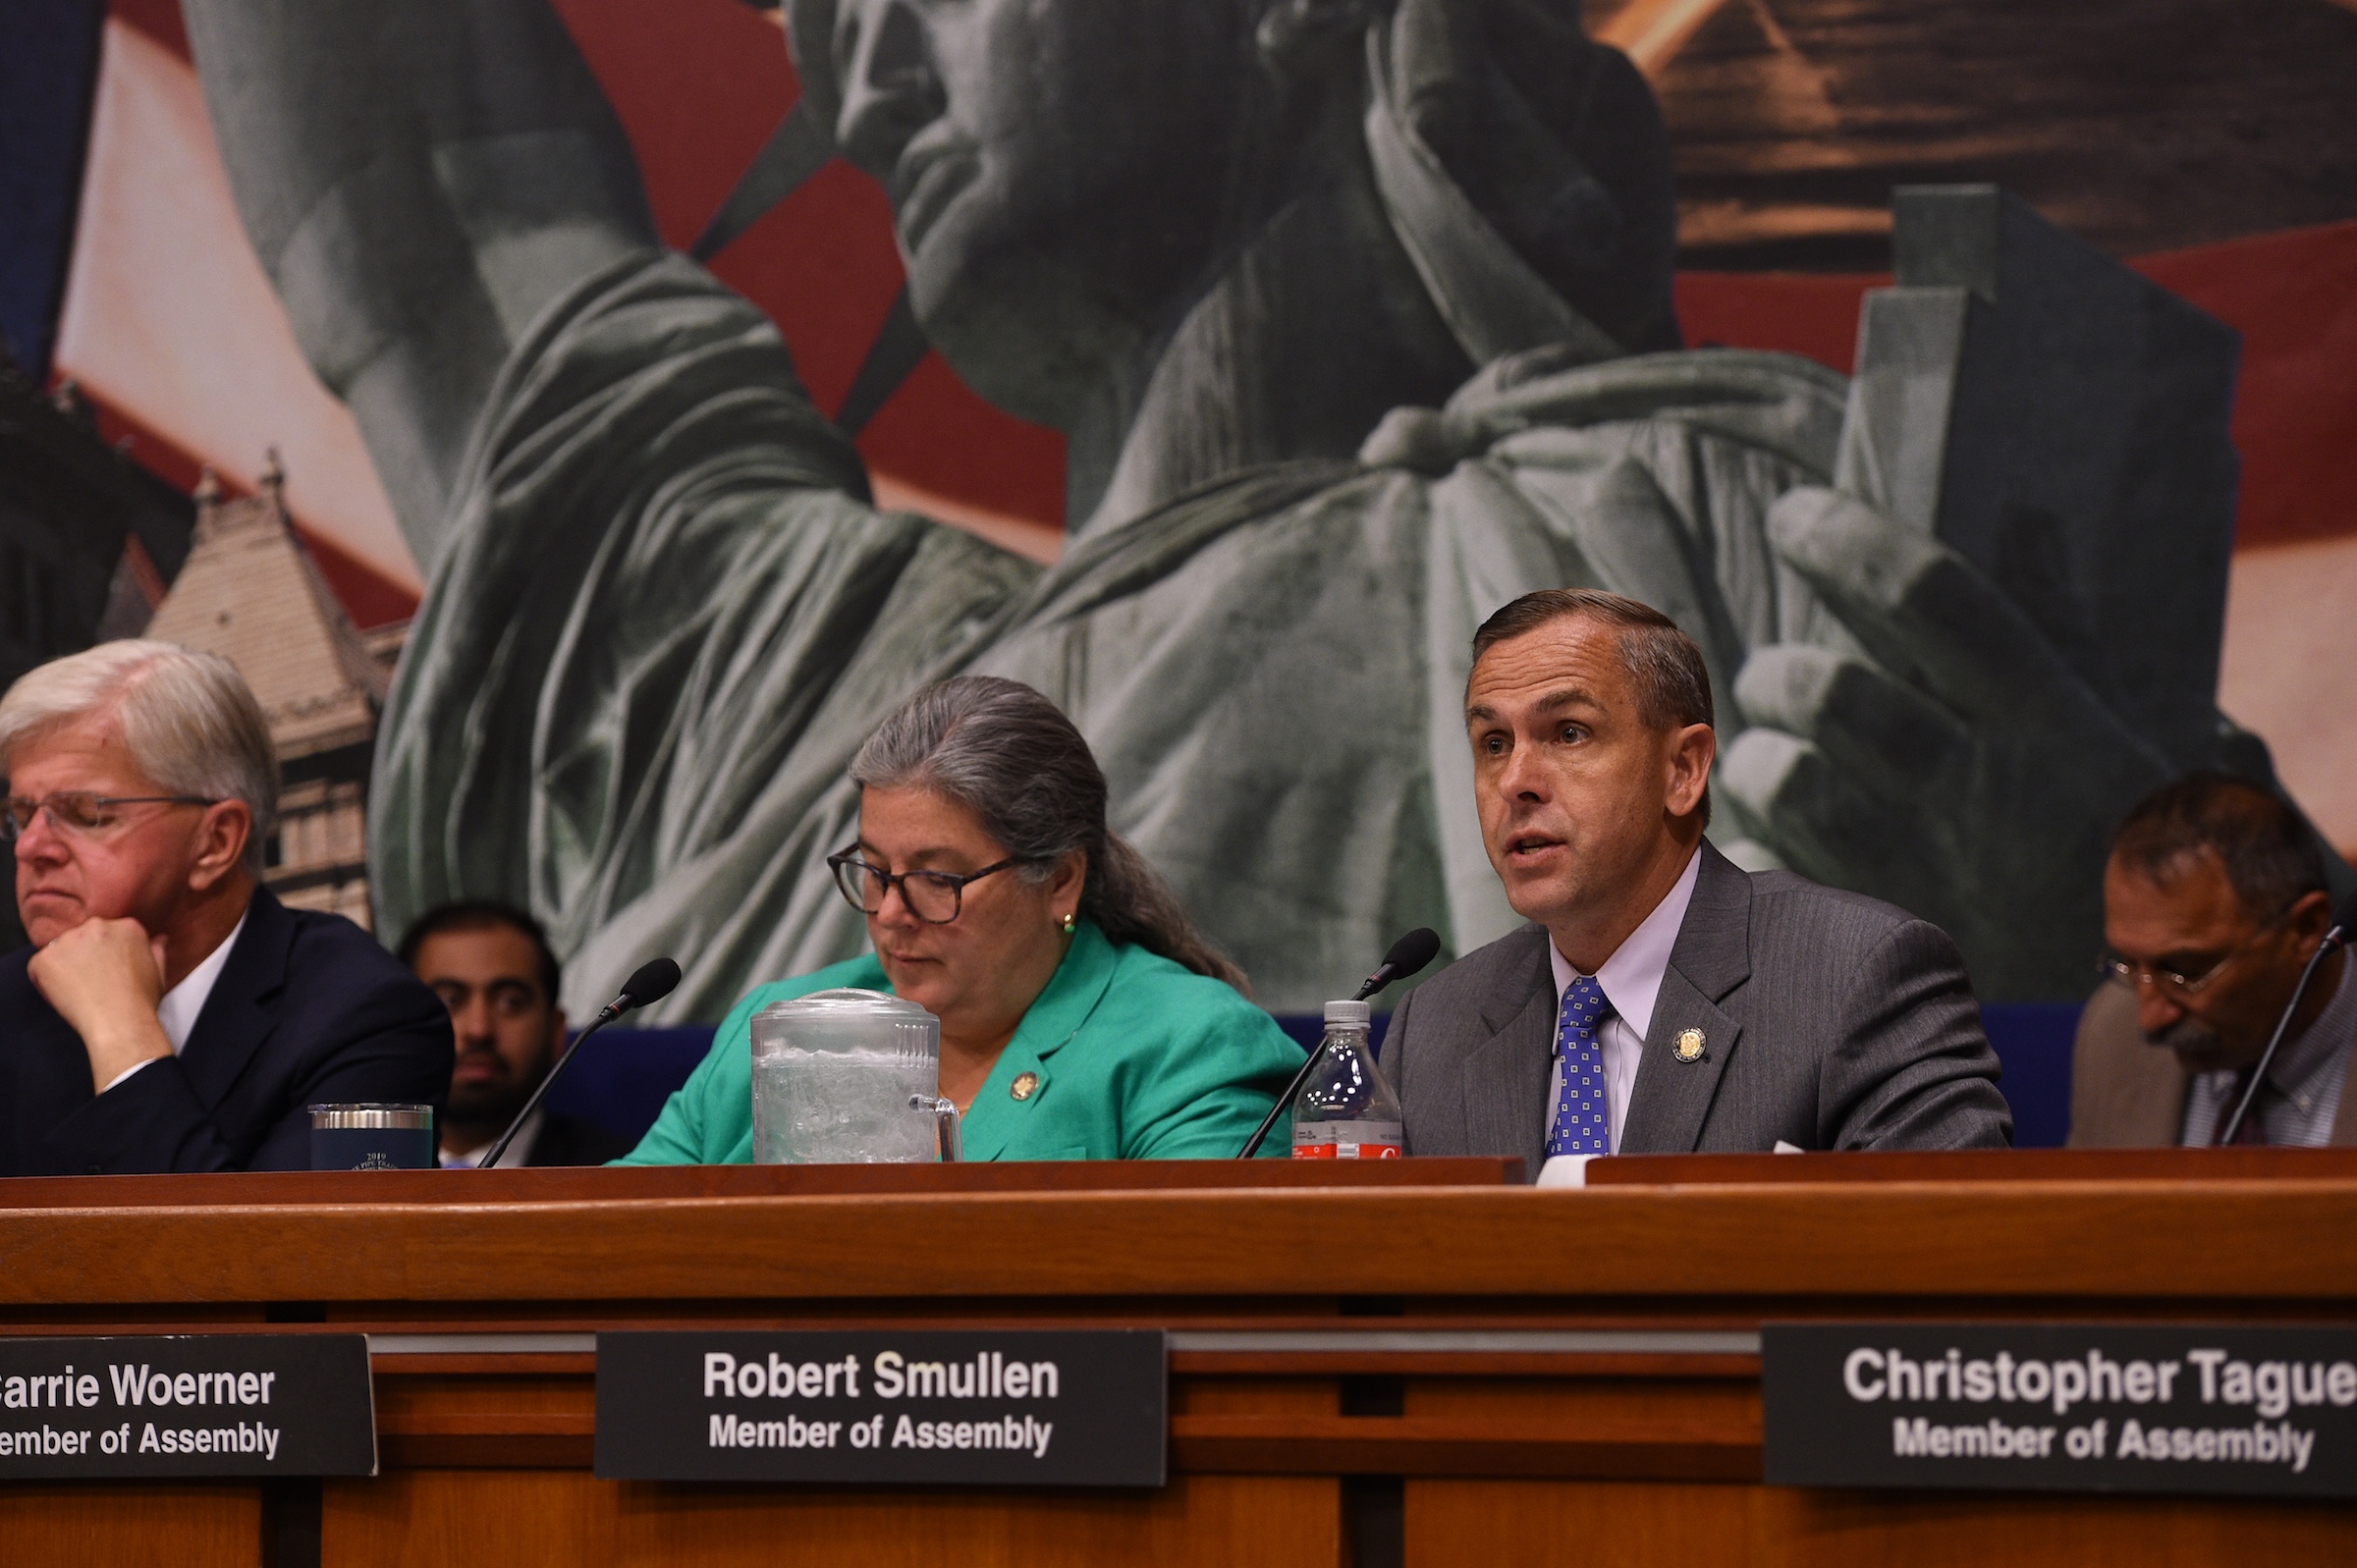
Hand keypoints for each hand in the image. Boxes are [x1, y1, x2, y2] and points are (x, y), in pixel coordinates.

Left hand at [28, 917, 174, 1092]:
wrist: (120, 1022)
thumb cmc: (141, 1001)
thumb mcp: (158, 971)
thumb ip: (156, 949)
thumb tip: (159, 938)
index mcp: (127, 927)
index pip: (110, 933)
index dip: (107, 954)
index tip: (110, 971)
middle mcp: (97, 926)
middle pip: (84, 937)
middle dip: (85, 956)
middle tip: (93, 982)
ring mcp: (69, 940)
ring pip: (61, 949)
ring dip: (65, 966)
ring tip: (80, 990)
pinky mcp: (46, 957)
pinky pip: (40, 965)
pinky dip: (46, 980)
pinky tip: (65, 994)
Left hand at [1716, 487, 2176, 1000]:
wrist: (2135, 974)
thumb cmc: (2112, 817)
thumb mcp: (2111, 717)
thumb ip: (2059, 622)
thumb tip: (2025, 521)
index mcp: (2044, 717)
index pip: (1926, 600)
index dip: (1848, 545)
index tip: (1795, 517)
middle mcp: (1980, 783)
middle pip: (1835, 696)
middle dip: (1783, 673)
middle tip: (1777, 673)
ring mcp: (1926, 853)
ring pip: (1794, 778)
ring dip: (1764, 746)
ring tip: (1768, 736)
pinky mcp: (1884, 906)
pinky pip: (1788, 847)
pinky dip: (1763, 809)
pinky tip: (1770, 793)